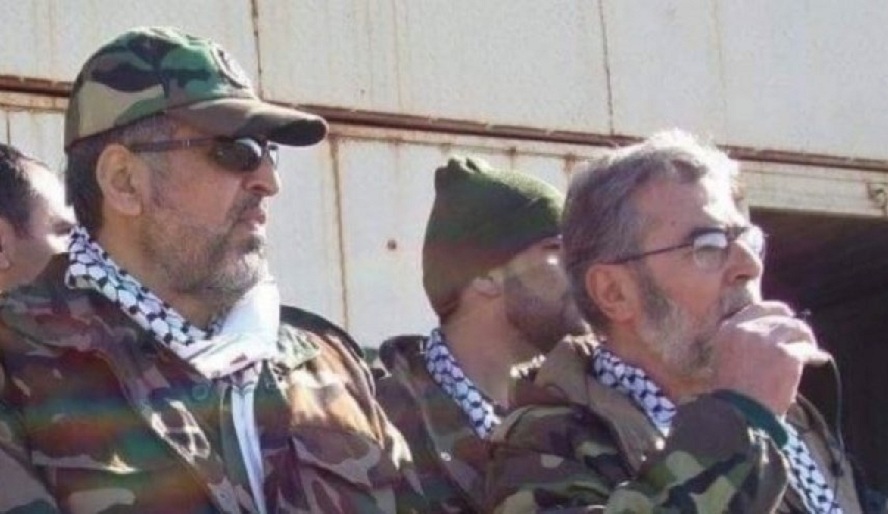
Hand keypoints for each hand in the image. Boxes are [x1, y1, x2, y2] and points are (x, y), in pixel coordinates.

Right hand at [710, 301, 830, 415]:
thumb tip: (771, 334)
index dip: (776, 312)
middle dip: (793, 326)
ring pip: (797, 328)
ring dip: (806, 339)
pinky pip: (807, 349)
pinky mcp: (788, 355)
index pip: (759, 308)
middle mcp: (748, 330)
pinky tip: (817, 360)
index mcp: (729, 329)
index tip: (785, 318)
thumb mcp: (725, 358)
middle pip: (781, 316)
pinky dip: (814, 355)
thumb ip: (743, 341)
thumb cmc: (731, 394)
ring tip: (809, 350)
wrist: (739, 414)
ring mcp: (769, 341)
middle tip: (802, 337)